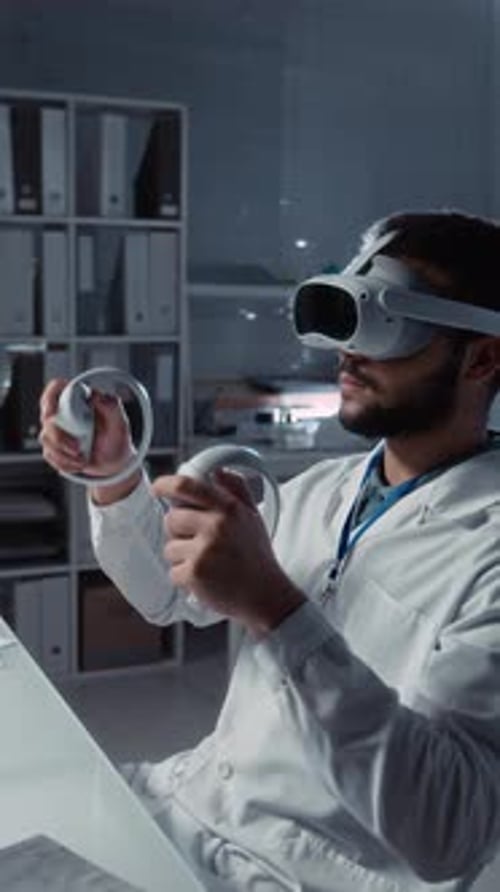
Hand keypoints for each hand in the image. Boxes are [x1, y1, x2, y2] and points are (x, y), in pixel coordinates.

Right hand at [39, 378, 138, 501]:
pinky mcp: (54, 446)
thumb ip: (112, 406)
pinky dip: (65, 463)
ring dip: (63, 454)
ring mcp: (56, 429)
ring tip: (83, 460)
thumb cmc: (117, 437)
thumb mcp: (120, 422)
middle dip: (59, 437)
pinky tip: (79, 464)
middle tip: (77, 448)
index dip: (50, 397)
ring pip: (46, 438)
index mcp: (78, 399)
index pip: (56, 388)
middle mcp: (64, 412)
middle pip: (47, 418)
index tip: (52, 413)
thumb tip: (95, 396)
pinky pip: (49, 454)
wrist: (115, 461)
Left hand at [151, 469, 304, 635]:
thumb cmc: (257, 557)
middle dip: (178, 532)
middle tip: (197, 543)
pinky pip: (173, 572)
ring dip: (182, 558)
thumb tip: (218, 472)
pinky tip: (205, 580)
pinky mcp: (195, 573)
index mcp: (228, 508)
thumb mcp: (253, 516)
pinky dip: (185, 579)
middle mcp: (216, 525)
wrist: (266, 595)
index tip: (158, 488)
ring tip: (206, 564)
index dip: (166, 485)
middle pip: (172, 519)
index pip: (187, 486)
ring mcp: (204, 550)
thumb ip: (237, 490)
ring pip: (170, 548)